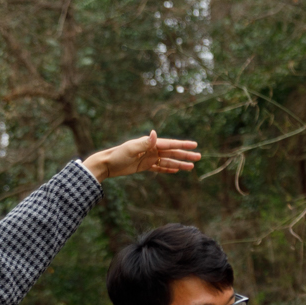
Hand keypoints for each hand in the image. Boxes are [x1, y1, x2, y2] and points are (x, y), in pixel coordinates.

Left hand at [82, 130, 201, 181]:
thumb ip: (145, 142)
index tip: (194, 145)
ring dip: (180, 163)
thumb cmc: (117, 155)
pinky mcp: (144, 166)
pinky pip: (159, 168)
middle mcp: (151, 150)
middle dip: (185, 155)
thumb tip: (155, 133)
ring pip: (168, 161)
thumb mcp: (131, 149)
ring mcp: (148, 158)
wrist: (106, 164)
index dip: (182, 145)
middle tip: (199, 156)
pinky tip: (176, 170)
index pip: (170, 144)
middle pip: (172, 152)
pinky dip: (168, 169)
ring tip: (192, 167)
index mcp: (150, 144)